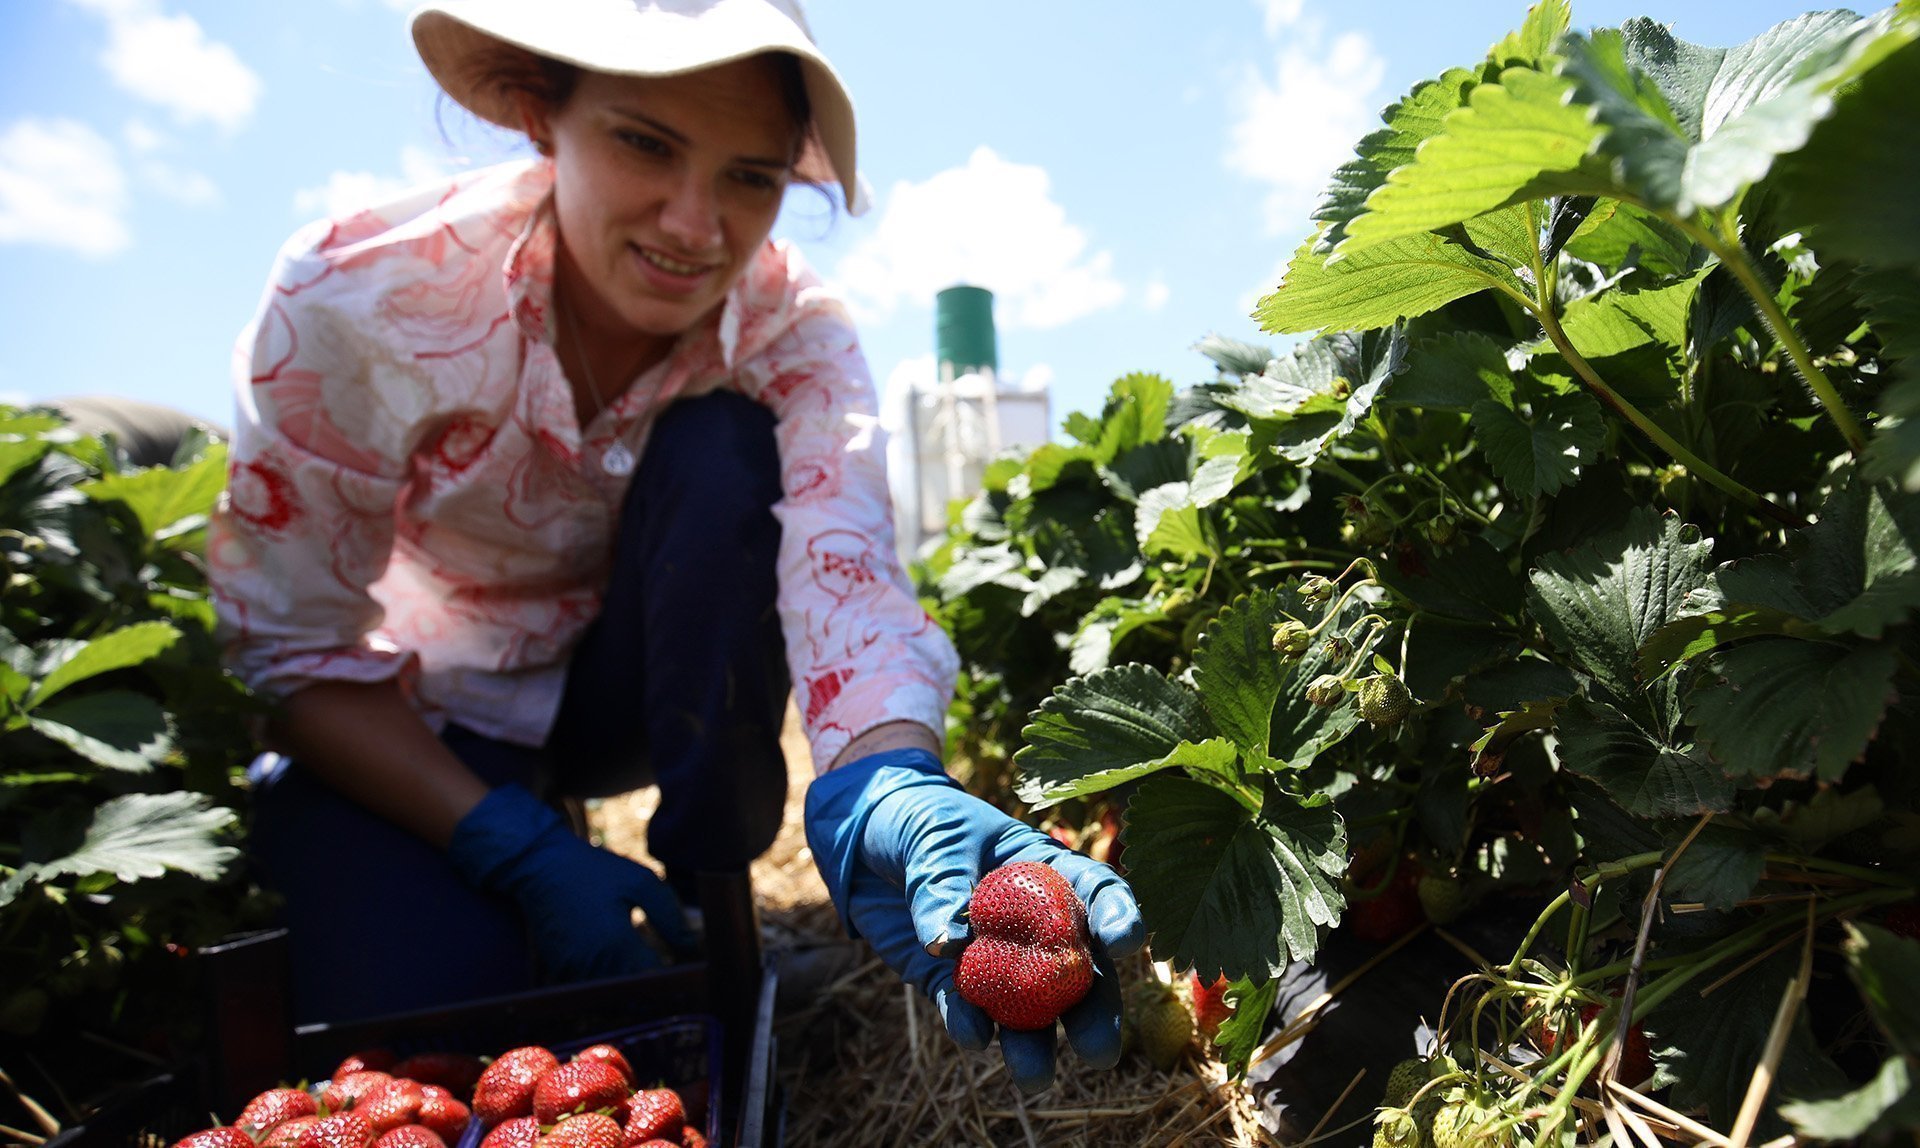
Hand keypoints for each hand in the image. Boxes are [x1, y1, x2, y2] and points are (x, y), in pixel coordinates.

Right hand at [447, 784, 695, 979]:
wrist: (541, 866)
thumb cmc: (595, 871)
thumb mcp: (641, 882)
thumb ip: (669, 917)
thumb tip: (691, 947)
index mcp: (616, 944)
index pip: (654, 982)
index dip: (673, 981)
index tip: (685, 972)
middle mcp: (592, 966)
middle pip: (633, 997)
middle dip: (654, 990)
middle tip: (670, 974)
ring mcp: (571, 972)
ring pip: (611, 999)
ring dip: (630, 990)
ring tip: (646, 970)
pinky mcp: (558, 972)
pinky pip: (590, 989)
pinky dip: (607, 984)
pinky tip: (617, 964)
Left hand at [805, 749, 1144, 1091]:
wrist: (864, 837)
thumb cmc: (917, 820)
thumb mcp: (933, 838)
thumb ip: (944, 884)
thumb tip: (947, 943)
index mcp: (1045, 871)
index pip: (1095, 893)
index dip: (1117, 917)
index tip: (1124, 943)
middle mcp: (1032, 924)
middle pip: (1077, 971)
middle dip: (1091, 1012)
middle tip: (1100, 1052)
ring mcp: (993, 958)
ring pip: (1027, 1007)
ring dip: (1032, 1041)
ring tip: (1032, 1076)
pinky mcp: (948, 981)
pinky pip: (966, 1009)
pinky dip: (969, 1025)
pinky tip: (972, 1037)